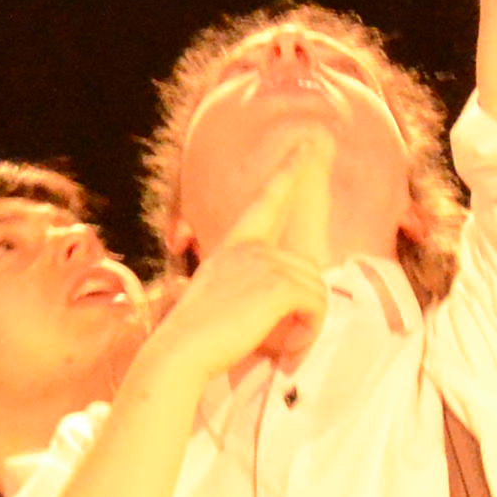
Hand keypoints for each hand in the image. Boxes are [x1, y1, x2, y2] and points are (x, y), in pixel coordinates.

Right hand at [148, 129, 333, 387]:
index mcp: (234, 246)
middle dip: (309, 308)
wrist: (180, 352)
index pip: (265, 201)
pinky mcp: (277, 284)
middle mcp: (249, 247)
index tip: (304, 144)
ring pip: (316, 288)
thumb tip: (288, 298)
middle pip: (308, 268)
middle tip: (291, 341)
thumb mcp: (222, 299)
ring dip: (310, 323)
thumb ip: (251, 287)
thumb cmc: (199, 338)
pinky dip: (311, 330)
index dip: (287, 172)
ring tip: (288, 346)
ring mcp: (262, 261)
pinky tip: (290, 349)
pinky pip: (316, 303)